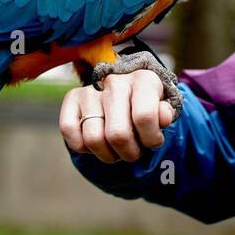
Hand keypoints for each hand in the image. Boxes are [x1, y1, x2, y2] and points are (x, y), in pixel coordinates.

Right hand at [59, 71, 176, 162]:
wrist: (125, 93)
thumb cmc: (146, 106)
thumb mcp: (163, 109)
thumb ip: (166, 113)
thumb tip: (163, 117)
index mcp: (143, 80)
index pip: (144, 117)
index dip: (151, 139)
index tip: (153, 141)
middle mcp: (115, 81)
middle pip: (117, 135)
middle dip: (129, 153)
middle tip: (133, 151)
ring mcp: (91, 89)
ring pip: (93, 139)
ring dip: (107, 155)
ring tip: (116, 149)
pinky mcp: (72, 98)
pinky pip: (69, 131)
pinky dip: (82, 146)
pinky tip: (96, 142)